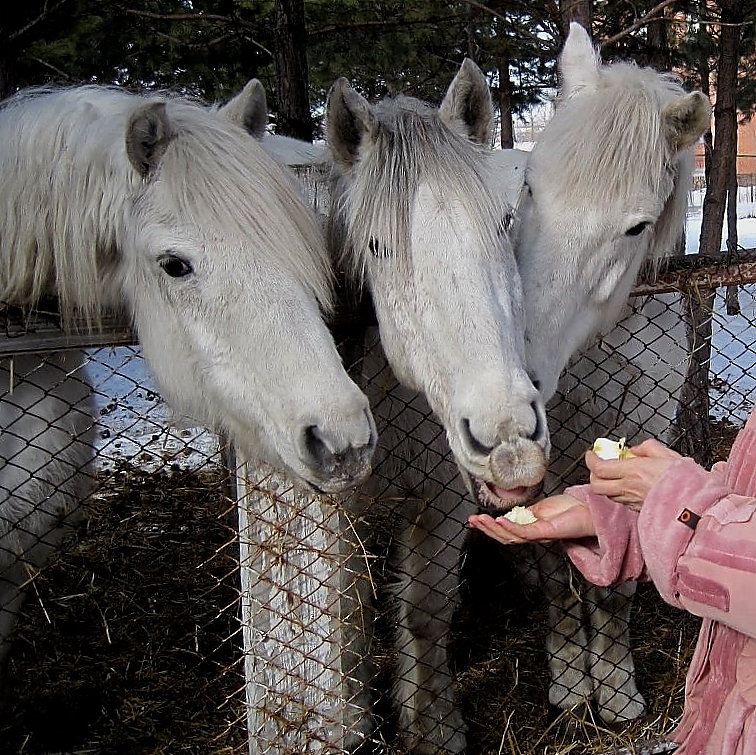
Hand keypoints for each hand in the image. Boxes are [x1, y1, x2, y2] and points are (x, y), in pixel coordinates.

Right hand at [467, 494, 595, 544]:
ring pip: (510, 536)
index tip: (473, 520)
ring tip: (479, 520)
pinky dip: (510, 527)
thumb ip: (526, 513)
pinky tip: (500, 520)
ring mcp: (537, 534)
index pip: (504, 530)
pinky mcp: (545, 532)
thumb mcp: (540, 509)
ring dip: (493, 528)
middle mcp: (531, 535)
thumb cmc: (569, 510)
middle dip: (485, 528)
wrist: (588, 511)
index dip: (488, 526)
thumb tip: (511, 512)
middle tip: (471, 520)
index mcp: (528, 529)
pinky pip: (524, 532)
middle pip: (504, 536)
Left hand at [585, 438, 681, 509]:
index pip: (599, 468)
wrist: (698, 507)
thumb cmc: (686, 481)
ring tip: (613, 476)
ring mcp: (632, 502)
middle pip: (596, 485)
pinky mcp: (639, 511)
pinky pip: (621, 501)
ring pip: (608, 495)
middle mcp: (628, 488)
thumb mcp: (668, 455)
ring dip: (606, 485)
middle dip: (593, 475)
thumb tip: (635, 449)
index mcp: (633, 472)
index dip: (591, 460)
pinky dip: (618, 493)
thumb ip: (648, 448)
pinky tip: (627, 487)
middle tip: (598, 466)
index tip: (592, 454)